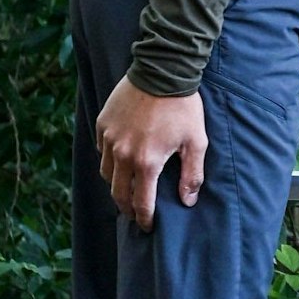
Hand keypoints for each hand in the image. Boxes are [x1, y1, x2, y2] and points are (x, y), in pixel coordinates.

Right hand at [95, 76, 206, 231]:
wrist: (162, 72)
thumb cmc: (183, 108)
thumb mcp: (196, 142)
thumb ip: (192, 174)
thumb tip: (187, 201)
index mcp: (146, 162)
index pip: (141, 202)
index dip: (144, 218)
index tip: (148, 226)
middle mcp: (122, 154)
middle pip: (118, 193)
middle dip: (126, 207)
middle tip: (135, 214)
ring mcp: (109, 139)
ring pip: (107, 173)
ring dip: (116, 185)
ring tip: (127, 189)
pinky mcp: (102, 125)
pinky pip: (102, 151)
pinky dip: (110, 161)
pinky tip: (121, 162)